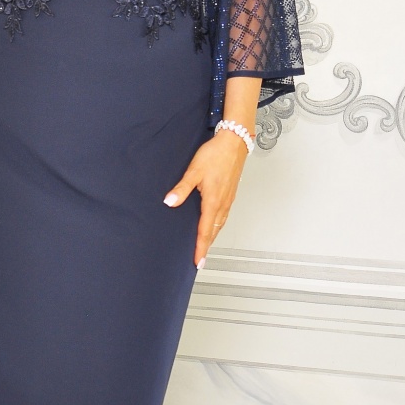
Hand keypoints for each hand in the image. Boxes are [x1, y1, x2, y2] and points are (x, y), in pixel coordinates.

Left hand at [163, 130, 247, 268]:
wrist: (234, 142)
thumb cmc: (216, 154)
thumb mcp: (194, 170)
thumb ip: (182, 188)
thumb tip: (170, 202)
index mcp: (213, 201)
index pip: (205, 231)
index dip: (201, 247)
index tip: (198, 261)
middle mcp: (223, 203)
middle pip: (214, 231)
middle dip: (206, 246)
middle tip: (200, 259)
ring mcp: (229, 199)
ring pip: (220, 224)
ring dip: (213, 236)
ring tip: (205, 245)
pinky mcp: (231, 193)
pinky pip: (224, 215)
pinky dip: (218, 225)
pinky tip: (214, 223)